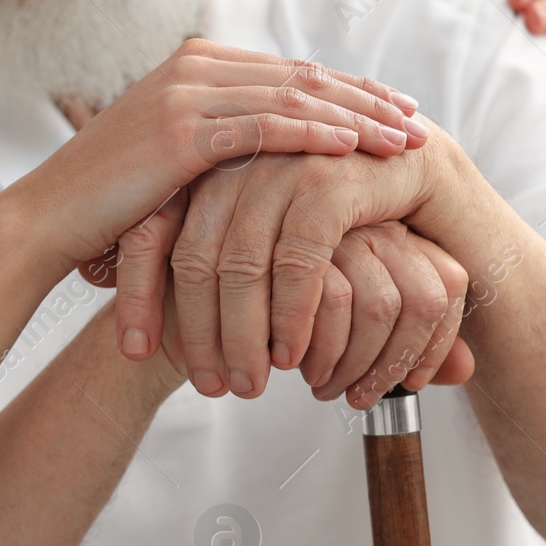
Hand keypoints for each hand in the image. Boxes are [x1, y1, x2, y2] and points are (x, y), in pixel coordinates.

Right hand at [9, 39, 428, 269]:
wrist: (49, 220)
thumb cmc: (112, 207)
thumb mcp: (177, 164)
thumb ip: (225, 147)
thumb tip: (281, 164)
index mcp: (198, 66)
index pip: (292, 73)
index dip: (350, 91)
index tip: (398, 113)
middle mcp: (196, 66)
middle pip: (303, 76)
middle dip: (368, 99)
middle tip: (420, 123)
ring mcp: (187, 92)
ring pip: (294, 98)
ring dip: (356, 117)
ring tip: (405, 141)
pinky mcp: (180, 129)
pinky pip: (265, 128)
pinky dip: (315, 135)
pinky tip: (353, 151)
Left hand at [111, 116, 478, 402]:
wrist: (411, 159)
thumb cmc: (328, 204)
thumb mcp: (257, 224)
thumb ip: (204, 257)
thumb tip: (135, 325)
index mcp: (202, 164)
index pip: (148, 232)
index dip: (136, 296)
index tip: (135, 353)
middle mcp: (234, 160)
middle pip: (193, 259)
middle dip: (195, 333)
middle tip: (207, 385)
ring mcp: (281, 165)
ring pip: (240, 266)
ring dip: (241, 337)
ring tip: (248, 385)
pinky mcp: (330, 180)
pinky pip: (298, 260)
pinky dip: (291, 316)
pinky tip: (292, 355)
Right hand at [303, 223, 474, 405]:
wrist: (212, 266)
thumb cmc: (288, 299)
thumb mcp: (356, 320)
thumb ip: (410, 343)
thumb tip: (466, 371)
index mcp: (404, 232)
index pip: (450, 284)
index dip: (435, 346)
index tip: (410, 385)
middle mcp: (379, 223)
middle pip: (420, 301)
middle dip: (389, 368)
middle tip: (356, 398)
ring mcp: (340, 227)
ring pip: (379, 306)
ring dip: (351, 364)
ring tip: (319, 385)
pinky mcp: (298, 236)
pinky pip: (330, 302)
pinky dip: (316, 349)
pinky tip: (289, 364)